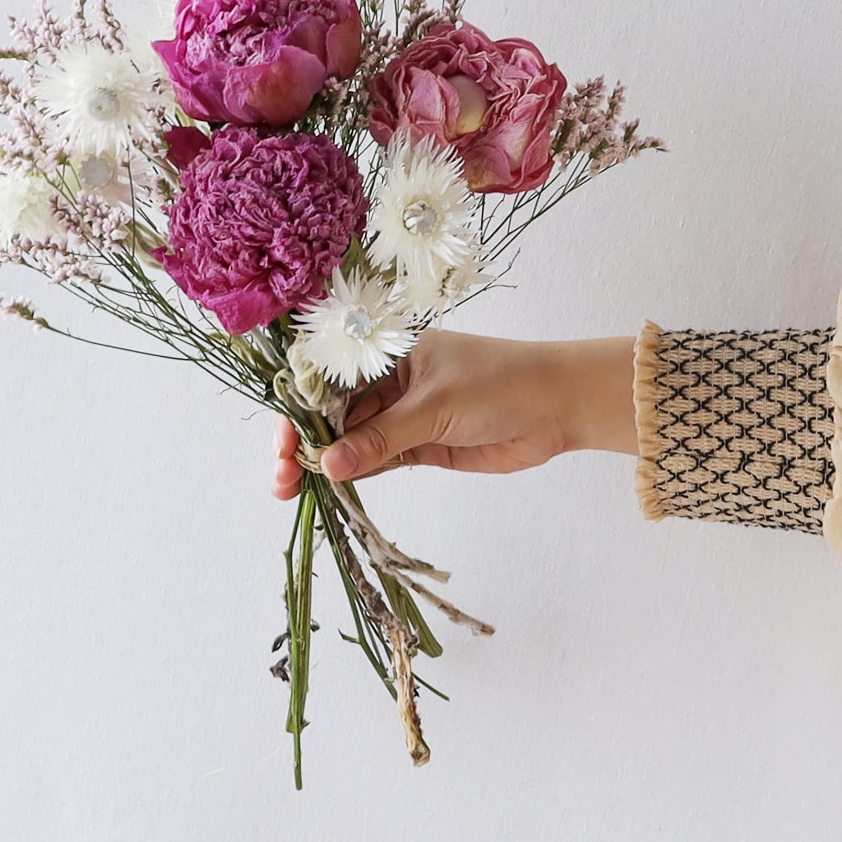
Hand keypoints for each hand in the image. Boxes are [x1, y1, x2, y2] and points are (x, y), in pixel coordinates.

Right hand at [271, 329, 637, 499]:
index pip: (330, 378)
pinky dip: (354, 473)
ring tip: (290, 488)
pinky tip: (330, 487)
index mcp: (389, 352)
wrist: (559, 406)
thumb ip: (382, 438)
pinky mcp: (421, 444)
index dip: (300, 409)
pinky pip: (377, 458)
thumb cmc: (500, 384)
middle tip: (282, 478)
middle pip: (335, 413)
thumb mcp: (435, 407)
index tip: (282, 443)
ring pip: (353, 439)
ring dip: (325, 463)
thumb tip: (328, 465)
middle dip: (306, 442)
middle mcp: (390, 380)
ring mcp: (405, 414)